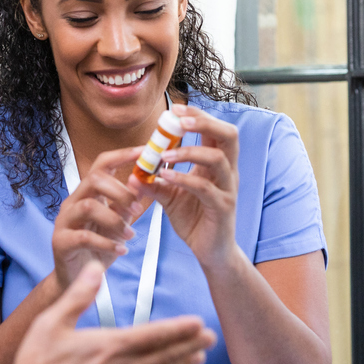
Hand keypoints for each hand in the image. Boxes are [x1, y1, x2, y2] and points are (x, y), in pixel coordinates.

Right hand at [9, 262, 215, 363]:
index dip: (180, 329)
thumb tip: (95, 269)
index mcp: (110, 347)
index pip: (155, 335)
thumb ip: (79, 295)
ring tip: (198, 358)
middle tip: (210, 338)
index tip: (198, 323)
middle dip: (190, 346)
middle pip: (166, 356)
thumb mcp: (52, 322)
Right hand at [52, 146, 146, 288]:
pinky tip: (121, 251)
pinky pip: (84, 237)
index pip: (101, 164)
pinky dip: (107, 243)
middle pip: (94, 180)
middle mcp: (73, 202)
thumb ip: (127, 204)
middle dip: (120, 191)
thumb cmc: (99, 248)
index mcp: (87, 193)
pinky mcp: (60, 242)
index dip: (122, 155)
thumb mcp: (118, 223)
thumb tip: (144, 182)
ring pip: (88, 207)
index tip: (144, 151)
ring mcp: (64, 221)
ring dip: (115, 220)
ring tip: (130, 235)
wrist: (78, 279)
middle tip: (137, 208)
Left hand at [131, 104, 238, 269]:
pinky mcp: (223, 208)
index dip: (198, 115)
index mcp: (218, 165)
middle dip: (204, 122)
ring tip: (164, 155)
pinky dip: (183, 178)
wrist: (211, 253)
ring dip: (188, 151)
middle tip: (178, 121)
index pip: (216, 130)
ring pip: (217, 158)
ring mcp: (228, 190)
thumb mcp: (171, 197)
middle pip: (229, 135)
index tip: (174, 110)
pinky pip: (205, 188)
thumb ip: (156, 181)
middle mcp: (228, 173)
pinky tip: (165, 177)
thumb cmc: (195, 220)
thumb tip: (134, 170)